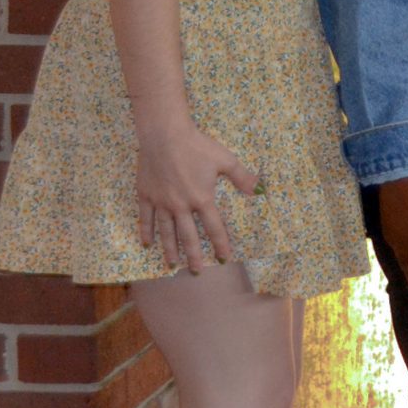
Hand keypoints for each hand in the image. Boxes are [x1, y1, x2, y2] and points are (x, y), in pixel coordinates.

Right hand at [134, 121, 257, 271]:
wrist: (164, 135)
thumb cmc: (198, 146)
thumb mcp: (226, 160)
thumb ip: (243, 178)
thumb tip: (262, 190)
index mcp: (202, 199)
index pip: (214, 227)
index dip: (220, 244)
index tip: (224, 258)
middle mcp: (181, 206)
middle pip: (188, 236)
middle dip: (193, 256)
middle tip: (195, 272)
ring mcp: (161, 202)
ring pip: (166, 232)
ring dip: (169, 249)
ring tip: (172, 264)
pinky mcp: (145, 196)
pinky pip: (145, 218)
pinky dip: (146, 232)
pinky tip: (146, 244)